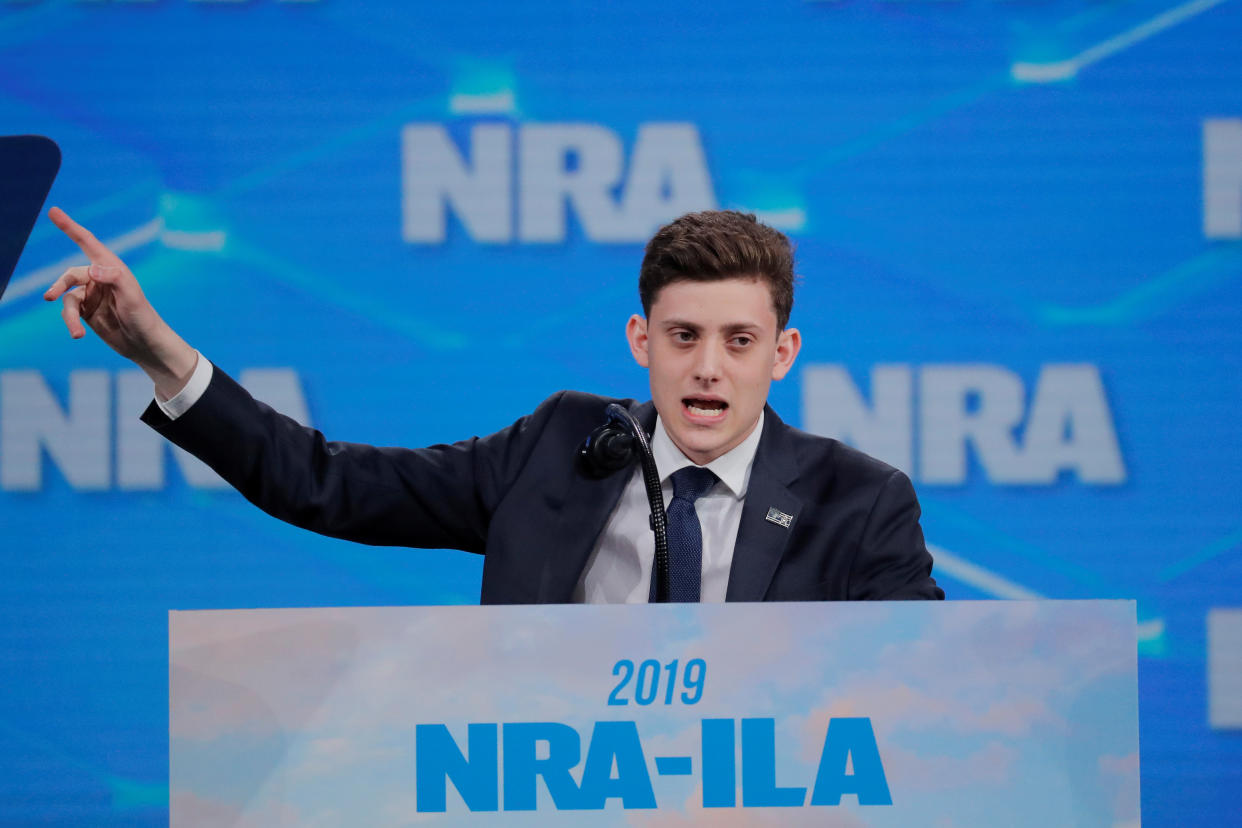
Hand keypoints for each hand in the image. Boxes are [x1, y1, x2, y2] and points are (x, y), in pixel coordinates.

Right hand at [44, 207, 197, 397]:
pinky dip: (70, 323)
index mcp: (111, 267)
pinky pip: (69, 312)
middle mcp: (100, 278)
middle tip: (50, 296)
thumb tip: (92, 269)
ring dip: (69, 315)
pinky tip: (77, 334)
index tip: (53, 211)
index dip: (70, 227)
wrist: (145, 344)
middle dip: (60, 286)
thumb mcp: (131, 297)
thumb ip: (114, 278)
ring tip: (76, 332)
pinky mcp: (87, 312)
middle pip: (70, 275)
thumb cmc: (143, 317)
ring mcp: (92, 295)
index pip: (87, 242)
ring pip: (68, 298)